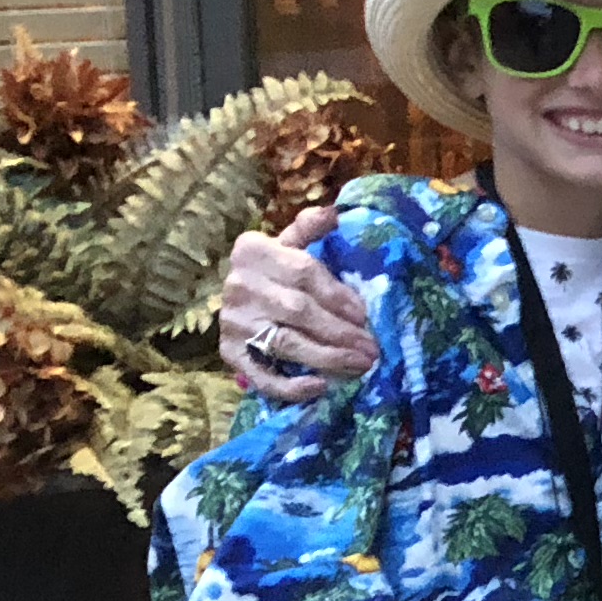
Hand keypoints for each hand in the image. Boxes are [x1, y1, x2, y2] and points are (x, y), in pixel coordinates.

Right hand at [220, 209, 373, 402]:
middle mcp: (238, 285)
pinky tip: (320, 387)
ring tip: (360, 366)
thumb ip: (309, 228)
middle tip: (372, 349)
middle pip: (298, 311)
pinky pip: (261, 375)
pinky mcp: (229, 353)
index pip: (303, 273)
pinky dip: (291, 386)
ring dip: (327, 358)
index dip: (338, 296)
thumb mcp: (288, 242)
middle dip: (340, 332)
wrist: (235, 293)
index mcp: (253, 251)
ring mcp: (233, 322)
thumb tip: (334, 213)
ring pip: (285, 343)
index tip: (365, 316)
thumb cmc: (274, 268)